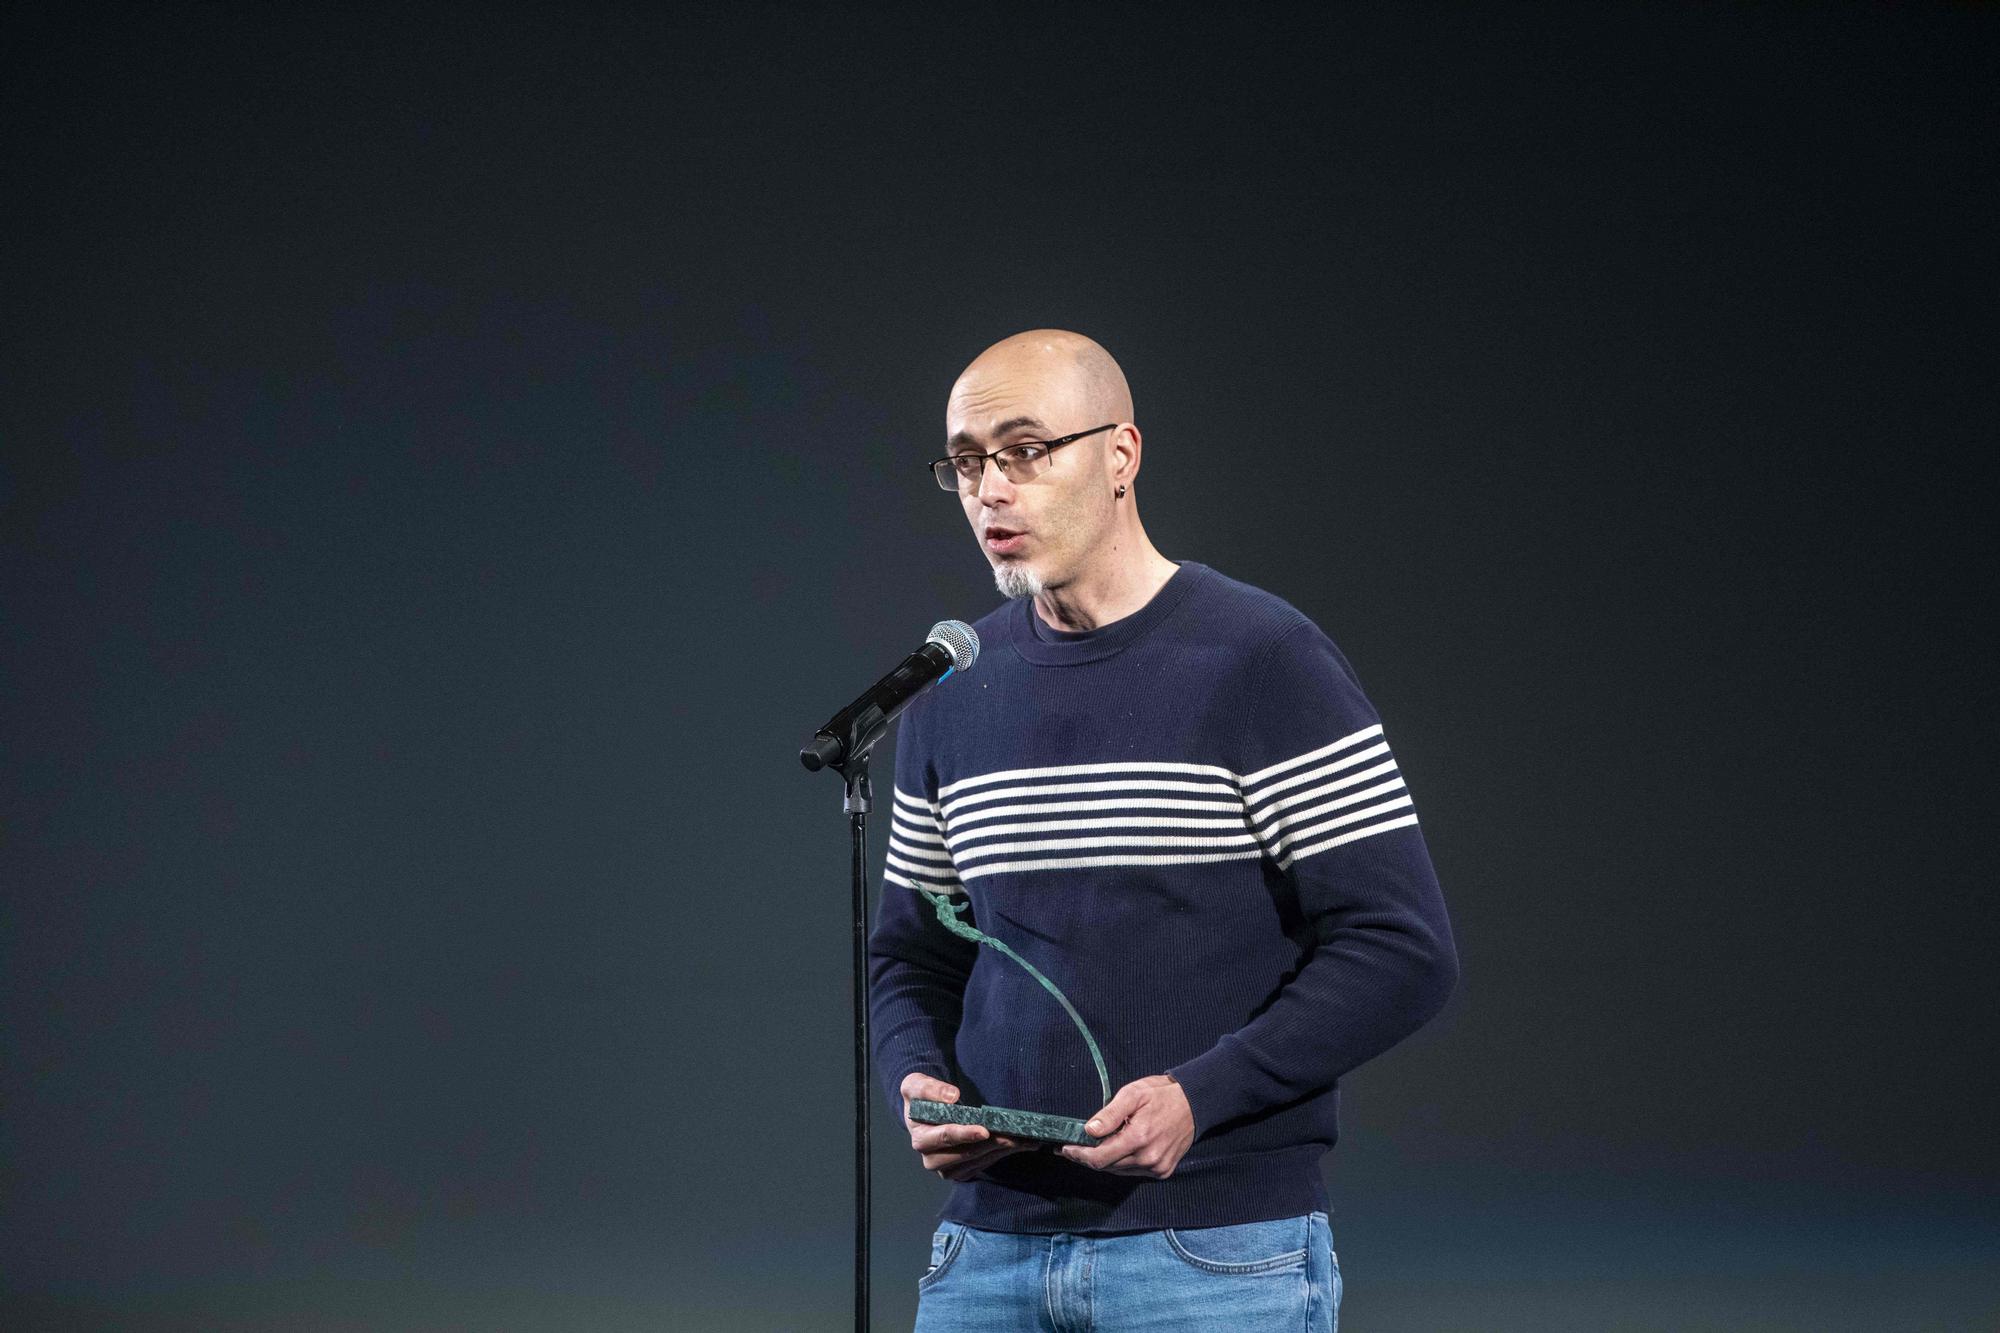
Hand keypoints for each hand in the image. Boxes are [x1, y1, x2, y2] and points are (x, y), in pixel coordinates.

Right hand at [901, 1072, 1029, 1182]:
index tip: (984, 1130)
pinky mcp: (961, 1172)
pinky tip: (1020, 1145)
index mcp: (921, 1138)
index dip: (965, 1134)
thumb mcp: (916, 1085)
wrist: (925, 1112)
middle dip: (992, 1143)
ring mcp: (947, 1168)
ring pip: (979, 1160)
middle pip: (967, 1153)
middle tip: (1015, 1135)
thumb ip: (929, 1088)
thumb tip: (952, 1096)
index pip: (946, 1137)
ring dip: (1003, 1150)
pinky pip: (984, 1165)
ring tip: (1025, 1139)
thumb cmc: (921, 1098)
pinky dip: (1002, 1154)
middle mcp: (932, 1159)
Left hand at [1059, 1075, 1194, 1178]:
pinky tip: (1120, 1148)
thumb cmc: (1162, 1094)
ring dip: (1105, 1160)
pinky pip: (1134, 1172)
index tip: (1065, 1148)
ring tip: (1096, 1145)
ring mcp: (1157, 1167)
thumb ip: (1110, 1114)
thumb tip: (1089, 1130)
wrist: (1195, 1103)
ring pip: (1119, 1171)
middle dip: (1088, 1157)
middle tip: (1074, 1146)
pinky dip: (1122, 1163)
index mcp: (1139, 1138)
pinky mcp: (1163, 1171)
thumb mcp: (1133, 1094)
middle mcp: (1148, 1158)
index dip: (1079, 1155)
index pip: (1100, 1158)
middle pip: (1107, 1166)